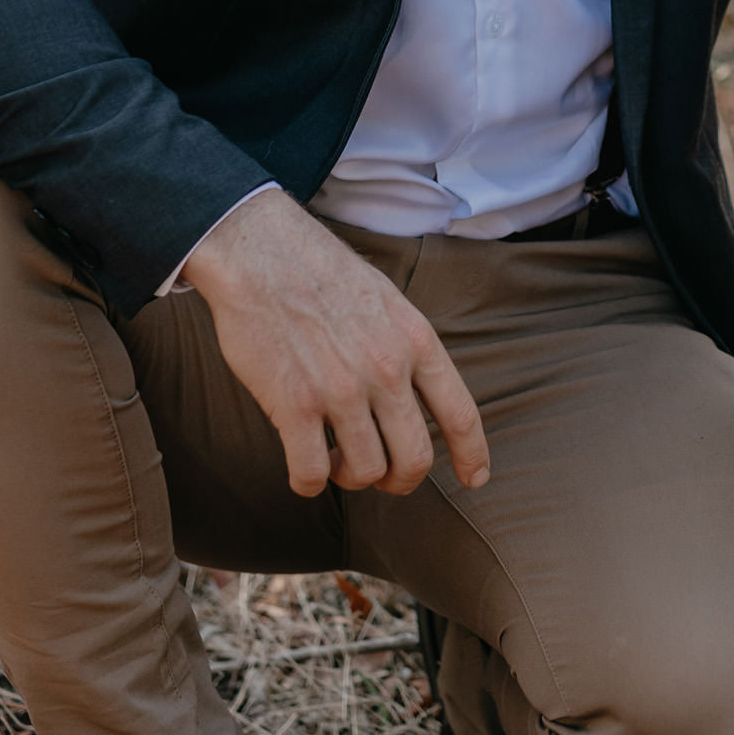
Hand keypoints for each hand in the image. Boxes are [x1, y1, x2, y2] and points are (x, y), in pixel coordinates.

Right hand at [180, 189, 489, 499]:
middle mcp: (386, 370)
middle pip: (416, 458)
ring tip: (335, 462)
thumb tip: (419, 394)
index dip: (472, 455)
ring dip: (351, 478)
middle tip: (381, 476)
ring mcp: (342, 390)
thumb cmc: (320, 273)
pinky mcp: (294, 405)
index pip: (460, 414)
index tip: (474, 479)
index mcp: (415, 342)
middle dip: (401, 480)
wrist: (259, 252)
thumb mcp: (387, 300)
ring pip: (367, 472)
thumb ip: (407, 347)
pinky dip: (308, 482)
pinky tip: (303, 469)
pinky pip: (311, 473)